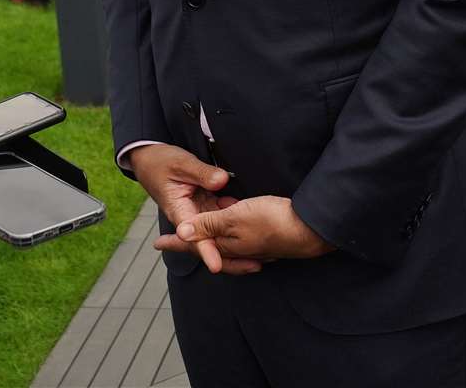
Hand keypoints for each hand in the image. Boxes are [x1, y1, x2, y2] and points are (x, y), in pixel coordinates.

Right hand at [128, 144, 262, 274]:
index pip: (194, 236)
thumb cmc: (160, 162)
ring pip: (219, 232)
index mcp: (178, 211)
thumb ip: (202, 173)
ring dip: (237, 241)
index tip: (217, 265)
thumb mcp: (180, 164)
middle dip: (231, 256)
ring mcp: (199, 211)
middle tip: (255, 264)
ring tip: (261, 252)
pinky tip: (253, 221)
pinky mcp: (206, 205)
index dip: (206, 251)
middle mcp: (190, 216)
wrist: (149, 159)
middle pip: (211, 241)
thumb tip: (222, 181)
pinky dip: (234, 221)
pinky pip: (222, 217)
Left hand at [153, 195, 334, 266]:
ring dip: (210, 233)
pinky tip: (231, 215)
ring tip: (198, 224)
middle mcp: (236, 250)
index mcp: (225, 246)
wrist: (308, 228)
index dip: (175, 243)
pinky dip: (228, 228)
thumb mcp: (234, 218)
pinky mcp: (264, 239)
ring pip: (223, 241)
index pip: (193, 245)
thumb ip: (208, 225)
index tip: (157, 244)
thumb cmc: (271, 221)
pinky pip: (238, 237)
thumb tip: (181, 233)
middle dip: (190, 242)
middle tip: (172, 238)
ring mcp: (251, 246)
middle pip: (207, 245)